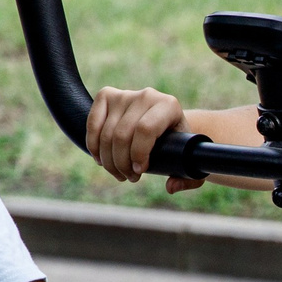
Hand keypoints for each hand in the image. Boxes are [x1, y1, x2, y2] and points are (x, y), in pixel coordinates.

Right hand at [87, 85, 202, 191]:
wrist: (165, 123)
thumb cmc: (178, 145)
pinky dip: (93, 146)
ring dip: (109, 160)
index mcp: (169, 106)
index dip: (138, 154)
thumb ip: (187, 179)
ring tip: (119, 172)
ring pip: (106, 133)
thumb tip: (170, 187)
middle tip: (129, 177)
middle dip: (122, 163)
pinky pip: (92, 124)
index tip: (139, 171)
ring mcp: (125, 94)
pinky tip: (101, 160)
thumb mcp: (188, 162)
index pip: (146, 129)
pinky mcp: (107, 96)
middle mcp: (147, 95)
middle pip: (122, 134)